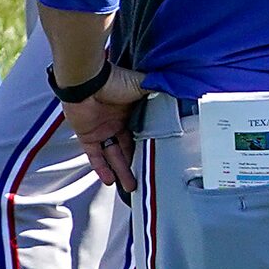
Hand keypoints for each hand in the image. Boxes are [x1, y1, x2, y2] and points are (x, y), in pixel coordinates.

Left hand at [59, 66, 148, 196]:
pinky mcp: (87, 136)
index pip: (142, 134)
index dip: (149, 147)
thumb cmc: (114, 80)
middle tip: (146, 182)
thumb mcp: (142, 86)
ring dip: (122, 172)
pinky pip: (95, 156)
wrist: (87, 81)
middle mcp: (117, 123)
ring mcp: (101, 131)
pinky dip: (101, 168)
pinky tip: (110, 181)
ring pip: (113, 156)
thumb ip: (158, 92)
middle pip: (128, 149)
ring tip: (131, 187)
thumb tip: (181, 92)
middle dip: (136, 166)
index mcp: (131, 112)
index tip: (159, 161)